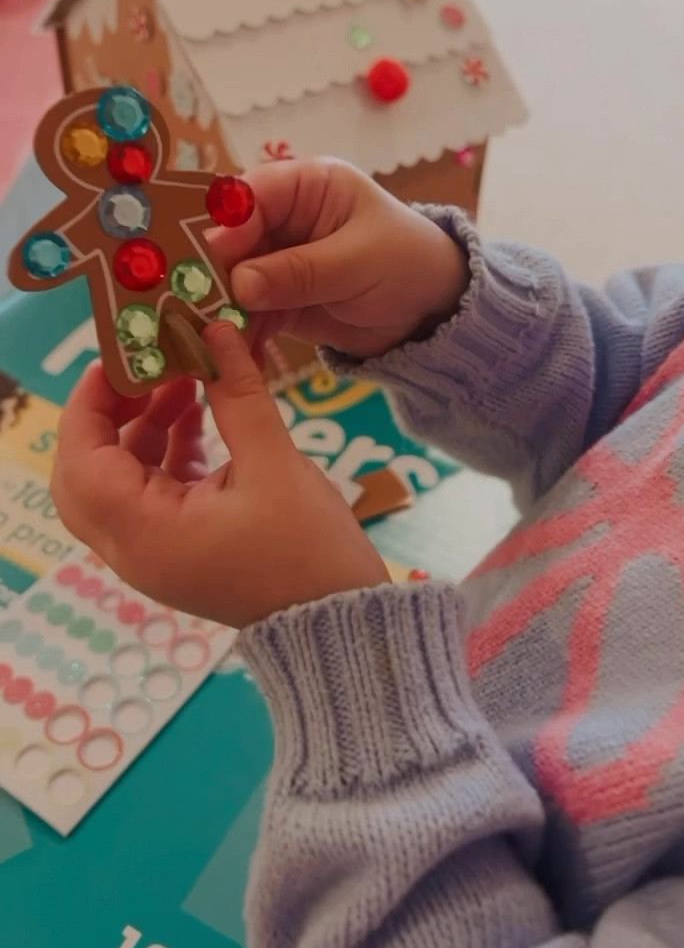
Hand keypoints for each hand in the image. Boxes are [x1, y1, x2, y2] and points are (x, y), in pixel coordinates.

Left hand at [51, 324, 388, 628]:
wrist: (340, 619)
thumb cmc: (307, 549)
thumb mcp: (274, 462)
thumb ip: (237, 393)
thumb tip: (215, 329)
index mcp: (145, 533)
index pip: (80, 462)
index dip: (90, 403)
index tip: (121, 356)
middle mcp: (135, 548)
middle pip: (84, 474)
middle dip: (108, 415)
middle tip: (145, 369)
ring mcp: (156, 552)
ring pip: (118, 480)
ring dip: (141, 428)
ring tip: (184, 379)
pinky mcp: (182, 548)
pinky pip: (152, 492)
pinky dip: (165, 452)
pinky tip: (198, 414)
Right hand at [210, 159, 469, 359]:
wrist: (432, 312)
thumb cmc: (408, 264)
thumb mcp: (358, 262)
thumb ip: (299, 271)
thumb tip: (240, 283)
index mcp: (306, 186)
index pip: (249, 195)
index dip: (225, 226)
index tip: (209, 260)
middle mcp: (283, 218)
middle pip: (230, 239)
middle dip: (212, 273)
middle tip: (192, 305)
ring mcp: (276, 260)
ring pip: (231, 279)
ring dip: (219, 308)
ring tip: (204, 338)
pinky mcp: (277, 299)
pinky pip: (247, 313)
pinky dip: (238, 334)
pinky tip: (227, 356)